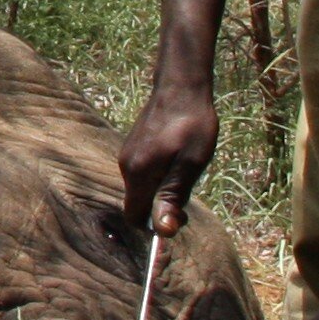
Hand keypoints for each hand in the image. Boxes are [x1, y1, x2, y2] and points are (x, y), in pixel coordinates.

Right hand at [116, 79, 218, 232]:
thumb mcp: (190, 165)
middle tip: (189, 189)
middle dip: (161, 206)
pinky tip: (177, 157)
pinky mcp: (133, 146)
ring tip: (186, 168)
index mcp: (138, 173)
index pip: (134, 217)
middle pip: (138, 203)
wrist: (182, 87)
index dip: (155, 225)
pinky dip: (158, 175)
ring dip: (162, 189)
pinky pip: (142, 173)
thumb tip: (163, 232)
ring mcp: (127, 154)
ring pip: (141, 188)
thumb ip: (173, 197)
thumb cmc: (192, 126)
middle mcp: (126, 165)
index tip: (180, 214)